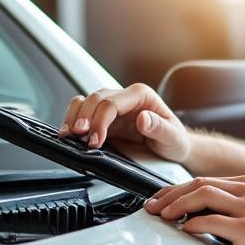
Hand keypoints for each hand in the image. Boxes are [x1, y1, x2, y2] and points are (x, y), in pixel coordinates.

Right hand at [60, 83, 191, 161]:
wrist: (173, 149)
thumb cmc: (175, 140)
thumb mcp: (174, 137)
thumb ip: (160, 128)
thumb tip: (143, 119)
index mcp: (141, 95)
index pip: (112, 102)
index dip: (100, 120)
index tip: (96, 140)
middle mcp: (124, 97)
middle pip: (95, 99)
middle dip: (84, 118)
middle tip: (79, 138)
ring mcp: (112, 108)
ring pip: (85, 102)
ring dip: (74, 117)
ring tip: (69, 135)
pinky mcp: (104, 120)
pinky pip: (83, 114)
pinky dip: (73, 122)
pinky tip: (70, 135)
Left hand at [145, 176, 244, 244]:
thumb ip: (232, 211)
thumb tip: (196, 215)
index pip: (205, 180)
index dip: (177, 190)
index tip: (161, 200)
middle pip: (199, 183)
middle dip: (170, 195)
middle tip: (152, 207)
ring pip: (201, 195)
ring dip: (176, 205)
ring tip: (162, 216)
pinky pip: (209, 221)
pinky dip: (191, 224)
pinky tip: (183, 230)